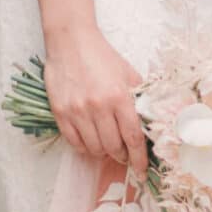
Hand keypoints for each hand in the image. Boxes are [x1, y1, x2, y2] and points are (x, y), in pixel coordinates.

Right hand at [43, 24, 147, 174]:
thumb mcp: (129, 73)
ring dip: (104, 152)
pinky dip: (85, 148)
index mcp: (119, 97)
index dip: (140, 158)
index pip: (133, 137)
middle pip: (114, 147)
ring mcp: (77, 111)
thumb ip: (140, 98)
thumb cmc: (102, 56)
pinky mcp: (60, 113)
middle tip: (124, 155)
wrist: (71, 41)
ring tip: (107, 147)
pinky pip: (74, 143)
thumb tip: (150, 122)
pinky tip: (90, 143)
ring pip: (94, 148)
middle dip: (122, 156)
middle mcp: (98, 107)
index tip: (142, 169)